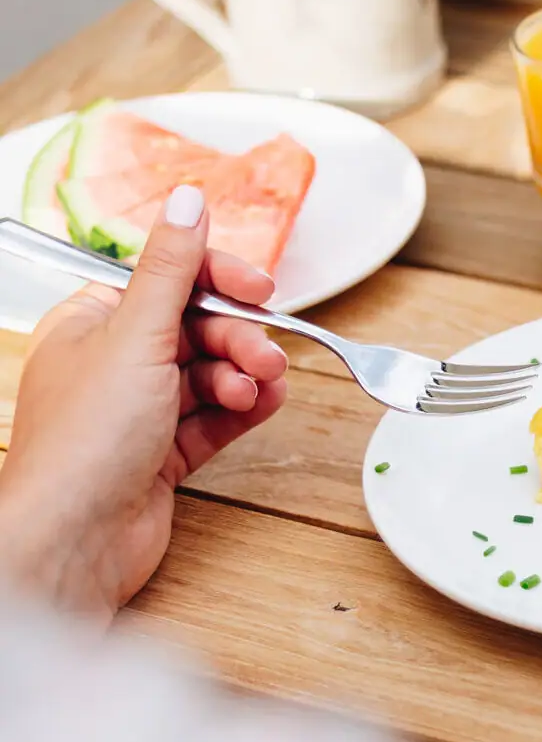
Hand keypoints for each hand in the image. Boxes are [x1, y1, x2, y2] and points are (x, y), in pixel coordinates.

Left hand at [0, 186, 287, 627]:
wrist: (75, 542)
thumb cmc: (84, 443)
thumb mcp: (137, 335)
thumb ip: (172, 267)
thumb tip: (187, 199)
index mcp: (93, 323)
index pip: (168, 281)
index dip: (217, 282)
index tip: (258, 288)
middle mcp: (115, 363)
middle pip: (198, 329)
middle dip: (239, 339)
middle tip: (267, 356)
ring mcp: (140, 412)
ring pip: (212, 374)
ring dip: (245, 376)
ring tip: (264, 388)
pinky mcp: (164, 455)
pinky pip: (216, 417)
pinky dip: (245, 409)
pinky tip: (266, 405)